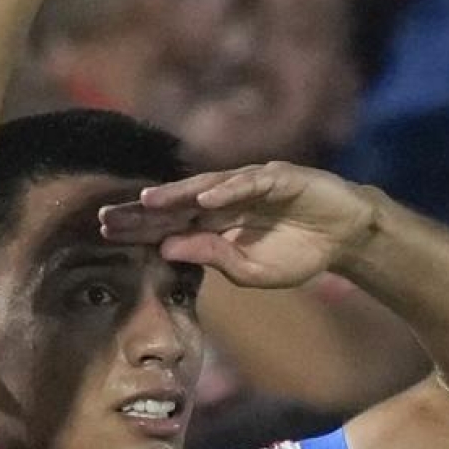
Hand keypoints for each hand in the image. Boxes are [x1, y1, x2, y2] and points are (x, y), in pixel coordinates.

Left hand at [98, 163, 379, 289]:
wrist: (345, 237)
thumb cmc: (297, 253)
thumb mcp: (252, 271)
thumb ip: (214, 259)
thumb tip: (167, 249)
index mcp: (215, 224)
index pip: (168, 224)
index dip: (138, 228)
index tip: (103, 233)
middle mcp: (226, 199)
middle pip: (177, 203)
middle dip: (142, 210)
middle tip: (105, 217)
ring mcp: (251, 185)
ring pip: (207, 187)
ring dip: (176, 194)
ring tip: (147, 202)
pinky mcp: (280, 177)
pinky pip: (251, 183)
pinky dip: (229, 189)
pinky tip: (206, 199)